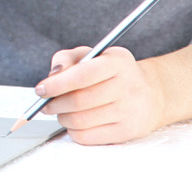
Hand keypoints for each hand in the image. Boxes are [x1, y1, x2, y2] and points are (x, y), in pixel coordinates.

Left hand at [33, 45, 164, 144]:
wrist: (150, 94)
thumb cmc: (113, 73)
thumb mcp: (94, 55)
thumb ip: (68, 59)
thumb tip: (52, 76)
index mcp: (117, 62)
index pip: (82, 75)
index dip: (57, 84)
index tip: (41, 89)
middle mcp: (127, 86)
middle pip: (79, 101)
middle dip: (55, 103)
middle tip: (46, 103)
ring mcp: (129, 111)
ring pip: (81, 121)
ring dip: (62, 118)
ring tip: (61, 112)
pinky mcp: (126, 132)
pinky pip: (88, 137)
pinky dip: (73, 131)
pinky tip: (75, 123)